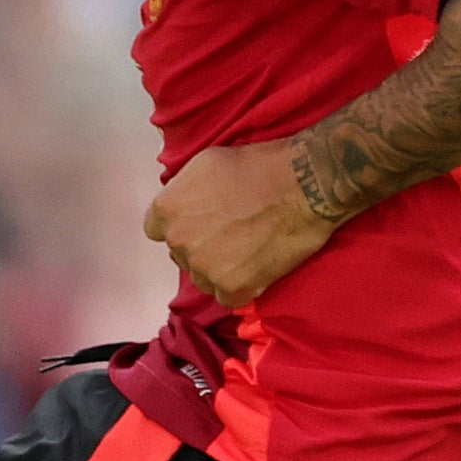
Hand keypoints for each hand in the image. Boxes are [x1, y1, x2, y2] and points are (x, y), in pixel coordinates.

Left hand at [142, 138, 337, 306]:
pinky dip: (239, 287)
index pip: (156, 228)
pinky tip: (255, 268)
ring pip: (202, 277)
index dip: (180, 223)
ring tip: (246, 250)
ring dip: (218, 268)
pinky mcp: (233, 287)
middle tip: (230, 232)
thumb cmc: (258, 165)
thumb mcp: (205, 163)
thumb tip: (183, 206)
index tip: (200, 220)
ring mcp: (205, 267)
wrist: (303, 185)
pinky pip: (225, 297)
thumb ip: (184, 191)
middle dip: (200, 244)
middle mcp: (179, 240)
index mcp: (168, 209)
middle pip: (181, 252)